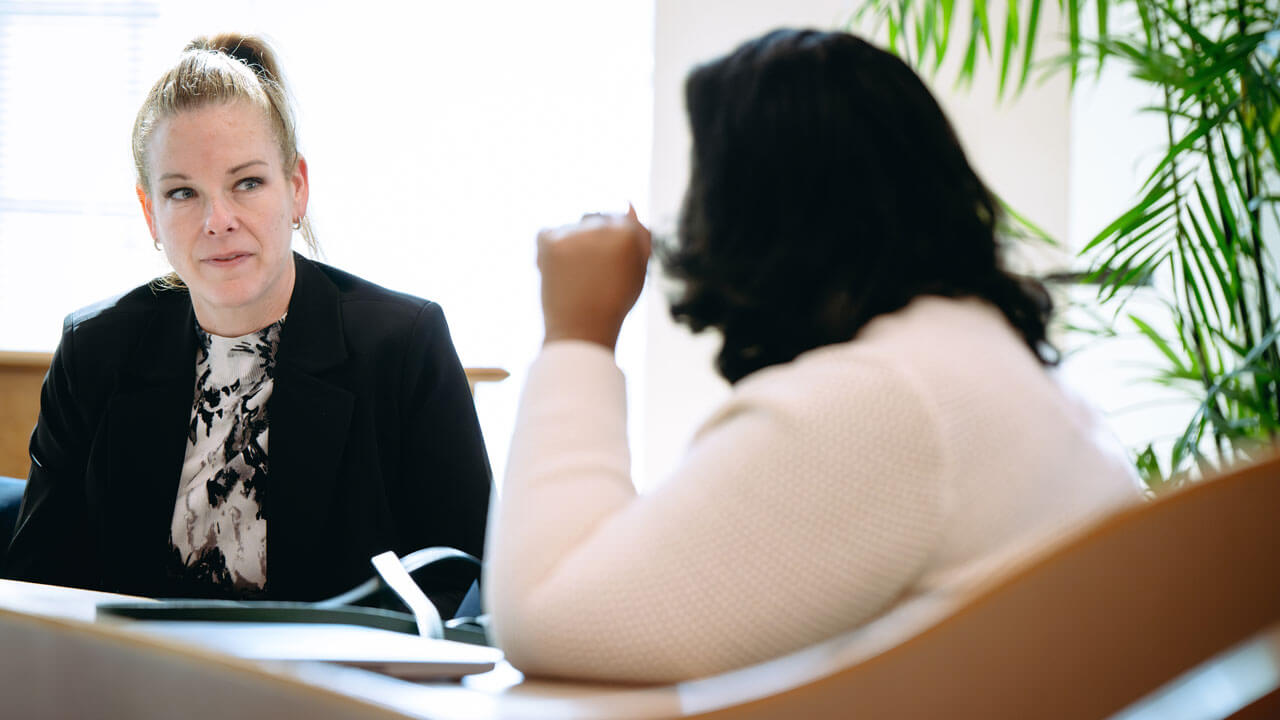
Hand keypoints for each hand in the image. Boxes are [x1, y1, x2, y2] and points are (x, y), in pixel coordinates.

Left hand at [537, 206, 651, 349]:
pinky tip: (560, 272)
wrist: (582, 330)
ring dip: (573, 243)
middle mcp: (601, 226)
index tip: (609, 268)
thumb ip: (639, 236)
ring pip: (572, 227)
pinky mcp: (549, 240)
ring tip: (576, 276)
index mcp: (628, 233)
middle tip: (592, 275)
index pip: (619, 220)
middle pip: (595, 218)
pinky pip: (549, 234)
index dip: (612, 246)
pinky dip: (551, 249)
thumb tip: (628, 203)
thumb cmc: (614, 302)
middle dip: (593, 240)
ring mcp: (573, 232)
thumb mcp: (636, 270)